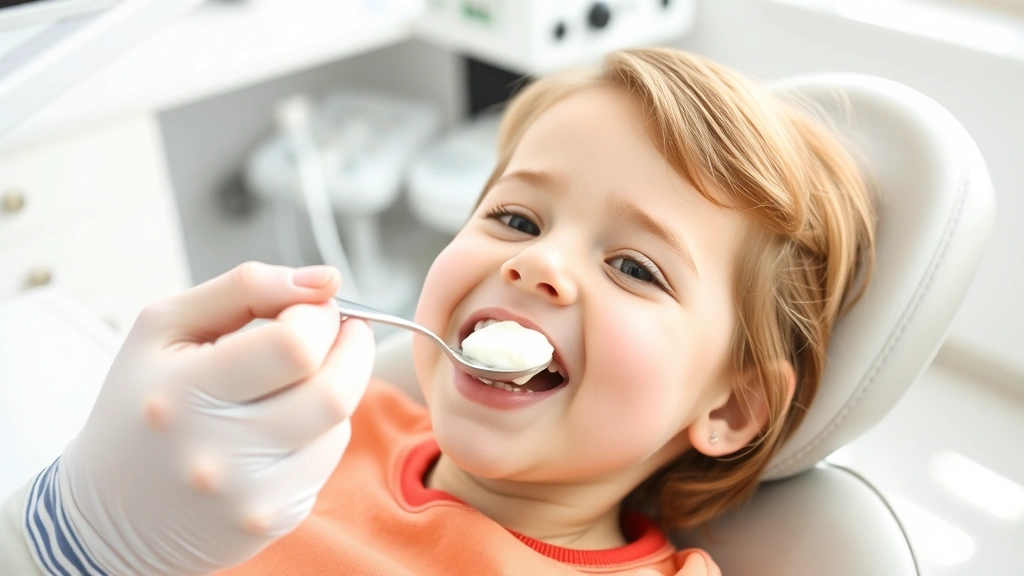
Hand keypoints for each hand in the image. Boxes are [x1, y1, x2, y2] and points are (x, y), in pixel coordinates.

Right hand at [47, 262, 374, 573]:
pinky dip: (322, 430)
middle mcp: (216, 453)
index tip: (313, 306)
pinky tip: (286, 423)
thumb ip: (247, 286)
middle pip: (332, 391)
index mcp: (182, 392)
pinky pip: (329, 459)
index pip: (295, 345)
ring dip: (338, 386)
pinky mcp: (272, 520)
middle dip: (350, 346)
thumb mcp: (167, 325)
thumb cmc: (143, 402)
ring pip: (339, 424)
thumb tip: (327, 279)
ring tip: (299, 377)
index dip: (320, 314)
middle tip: (337, 330)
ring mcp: (248, 495)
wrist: (113, 510)